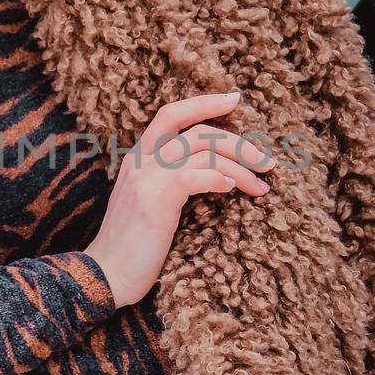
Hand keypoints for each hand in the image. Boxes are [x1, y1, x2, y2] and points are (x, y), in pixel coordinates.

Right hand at [83, 91, 272, 308]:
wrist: (107, 274)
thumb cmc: (134, 245)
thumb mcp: (148, 202)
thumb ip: (168, 179)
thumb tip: (214, 172)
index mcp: (138, 157)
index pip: (172, 114)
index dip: (204, 103)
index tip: (234, 99)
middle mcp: (141, 160)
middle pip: (198, 131)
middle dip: (239, 143)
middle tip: (267, 161)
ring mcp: (147, 177)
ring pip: (204, 152)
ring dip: (241, 167)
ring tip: (262, 185)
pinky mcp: (155, 198)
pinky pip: (197, 175)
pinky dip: (221, 178)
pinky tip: (234, 190)